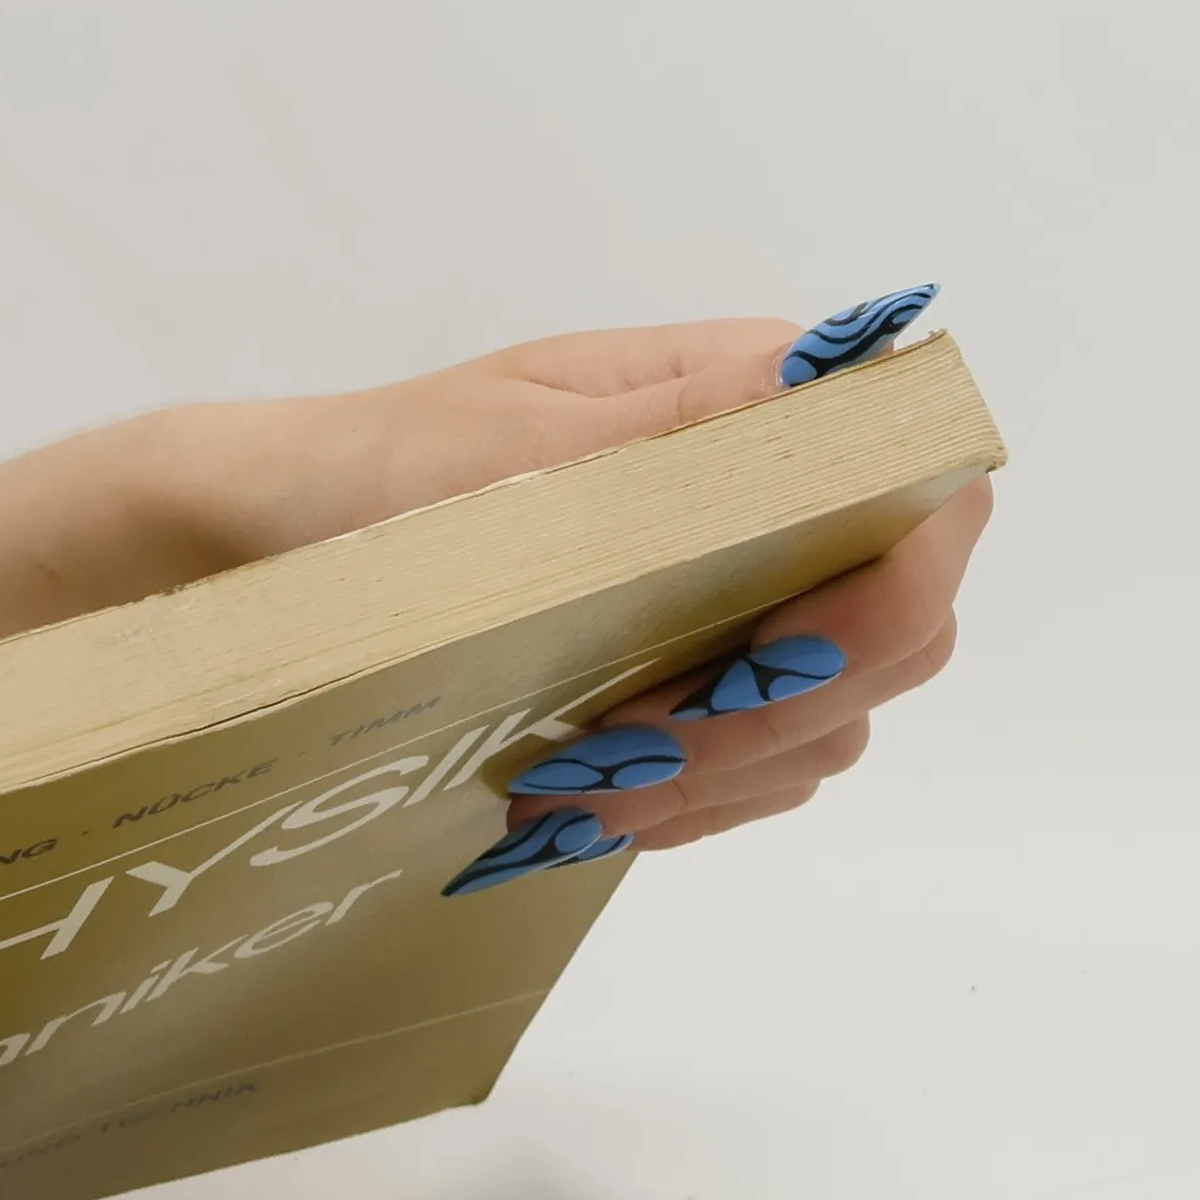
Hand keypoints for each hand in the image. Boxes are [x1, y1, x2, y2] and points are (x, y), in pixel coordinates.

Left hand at [160, 299, 988, 873]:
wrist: (279, 540)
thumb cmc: (382, 469)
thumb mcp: (512, 439)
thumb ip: (680, 427)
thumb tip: (838, 388)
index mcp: (753, 411)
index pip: (920, 497)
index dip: (889, 593)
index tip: (777, 654)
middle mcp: (769, 512)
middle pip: (894, 632)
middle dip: (782, 709)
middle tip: (638, 743)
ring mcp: (732, 606)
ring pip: (824, 722)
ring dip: (724, 775)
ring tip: (584, 795)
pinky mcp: (683, 686)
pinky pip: (748, 773)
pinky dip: (690, 805)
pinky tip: (599, 811)